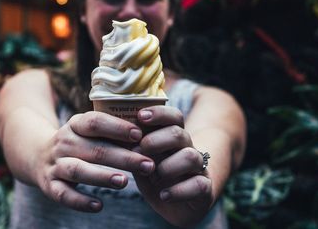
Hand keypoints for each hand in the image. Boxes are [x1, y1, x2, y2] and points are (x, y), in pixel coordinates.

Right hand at [35, 111, 154, 211]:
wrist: (37, 155)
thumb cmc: (78, 142)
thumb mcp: (88, 130)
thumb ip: (111, 132)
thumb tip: (148, 135)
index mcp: (75, 124)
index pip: (95, 122)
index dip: (117, 128)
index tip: (139, 135)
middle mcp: (64, 142)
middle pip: (94, 149)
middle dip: (123, 157)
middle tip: (148, 164)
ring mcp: (55, 164)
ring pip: (78, 170)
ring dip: (101, 176)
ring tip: (125, 182)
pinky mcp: (50, 185)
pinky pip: (64, 195)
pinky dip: (80, 201)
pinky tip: (99, 206)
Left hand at [133, 106, 213, 226]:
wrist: (176, 203)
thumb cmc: (155, 175)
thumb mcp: (142, 159)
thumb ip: (133, 146)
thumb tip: (113, 130)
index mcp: (173, 137)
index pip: (173, 116)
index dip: (159, 113)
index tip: (141, 116)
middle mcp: (187, 148)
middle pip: (178, 133)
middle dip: (156, 140)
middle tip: (141, 150)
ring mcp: (198, 168)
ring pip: (190, 157)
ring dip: (167, 166)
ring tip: (153, 176)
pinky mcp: (204, 188)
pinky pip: (198, 184)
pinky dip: (178, 190)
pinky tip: (163, 195)